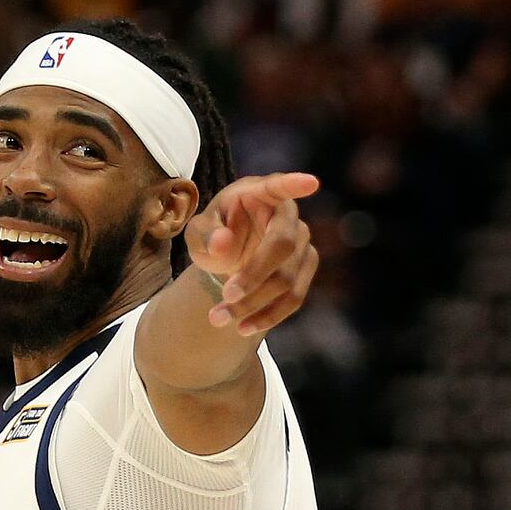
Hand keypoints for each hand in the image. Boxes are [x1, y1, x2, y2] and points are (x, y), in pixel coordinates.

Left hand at [184, 172, 319, 335]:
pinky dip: (268, 316)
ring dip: (254, 304)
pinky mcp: (306, 269)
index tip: (311, 182)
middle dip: (255, 275)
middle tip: (226, 296)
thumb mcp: (199, 232)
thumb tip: (222, 243)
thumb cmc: (215, 234)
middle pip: (283, 246)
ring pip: (287, 279)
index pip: (278, 186)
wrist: (229, 257)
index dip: (294, 184)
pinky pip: (294, 298)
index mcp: (260, 194)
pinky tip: (243, 327)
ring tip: (218, 318)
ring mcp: (302, 242)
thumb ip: (206, 234)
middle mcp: (287, 215)